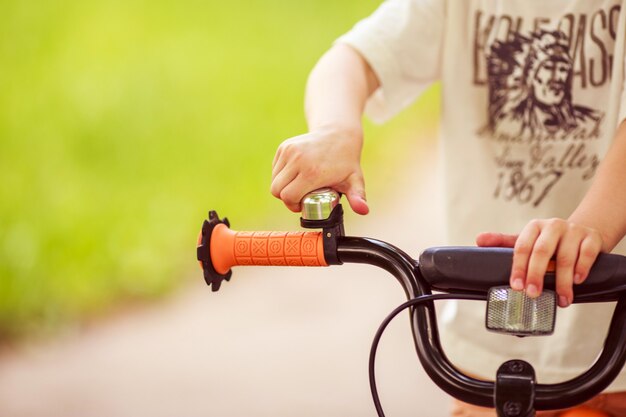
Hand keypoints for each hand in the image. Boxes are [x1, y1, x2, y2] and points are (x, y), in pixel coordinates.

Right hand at [270, 127, 368, 214]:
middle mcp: (298, 160)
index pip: (289, 196)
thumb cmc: (346, 160)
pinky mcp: (284, 147)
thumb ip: (358, 197)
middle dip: (286, 198)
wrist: (338, 133)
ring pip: (274, 180)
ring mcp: (289, 151)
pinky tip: (295, 175)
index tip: (302, 205)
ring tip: (297, 186)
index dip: (293, 205)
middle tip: (299, 197)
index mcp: (312, 172)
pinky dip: (281, 176)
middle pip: (277, 190)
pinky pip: (275, 169)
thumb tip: (364, 211)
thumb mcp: (354, 180)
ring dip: (282, 187)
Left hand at [476, 219, 603, 307]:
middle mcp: (553, 226)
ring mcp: (573, 231)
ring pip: (566, 257)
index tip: (516, 286)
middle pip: (541, 252)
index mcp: (534, 227)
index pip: (522, 247)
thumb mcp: (527, 240)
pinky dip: (581, 269)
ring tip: (561, 299)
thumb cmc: (550, 242)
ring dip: (562, 281)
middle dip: (536, 275)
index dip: (518, 268)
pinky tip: (577, 282)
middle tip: (533, 294)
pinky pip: (586, 254)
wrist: (583, 233)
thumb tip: (479, 240)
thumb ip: (503, 242)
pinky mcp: (592, 238)